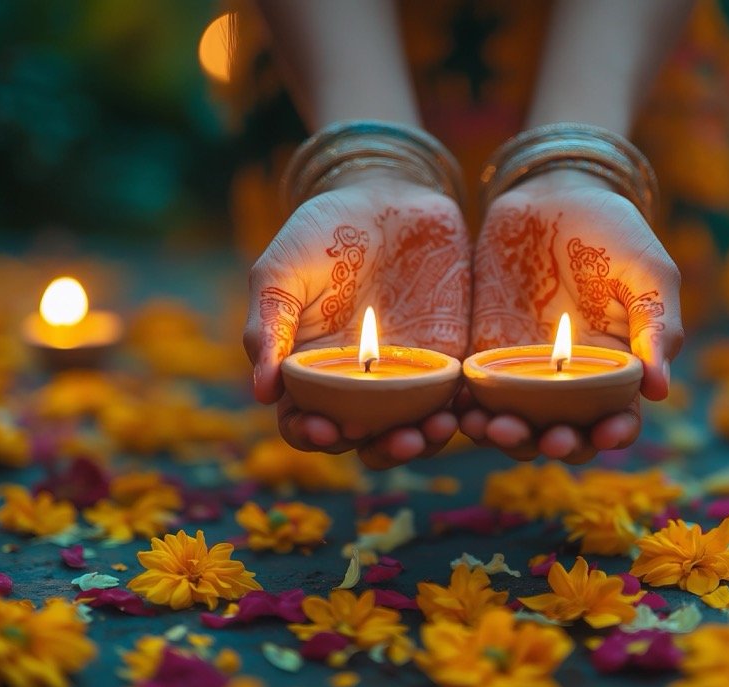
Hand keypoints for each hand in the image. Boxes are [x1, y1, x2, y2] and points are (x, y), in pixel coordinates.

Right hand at [244, 169, 469, 468]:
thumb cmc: (320, 232)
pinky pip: (455, 393)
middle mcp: (358, 384)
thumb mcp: (280, 271)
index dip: (312, 436)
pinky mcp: (449, 352)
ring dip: (424, 439)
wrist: (384, 194)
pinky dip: (462, 409)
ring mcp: (405, 372)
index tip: (326, 430)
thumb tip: (261, 392)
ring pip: (413, 426)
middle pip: (366, 438)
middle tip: (395, 440)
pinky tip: (466, 408)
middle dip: (380, 449)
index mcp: (310, 372)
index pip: (306, 423)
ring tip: (435, 431)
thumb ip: (269, 327)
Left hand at [461, 168, 683, 462]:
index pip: (617, 420)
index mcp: (615, 371)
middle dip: (556, 445)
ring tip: (493, 429)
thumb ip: (658, 327)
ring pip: (516, 422)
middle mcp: (569, 383)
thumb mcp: (647, 272)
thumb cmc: (613, 233)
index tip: (604, 435)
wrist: (551, 194)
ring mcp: (523, 370)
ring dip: (506, 437)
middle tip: (547, 439)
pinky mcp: (483, 351)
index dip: (612, 435)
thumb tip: (660, 391)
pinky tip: (460, 412)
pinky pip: (474, 392)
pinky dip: (466, 410)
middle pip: (563, 433)